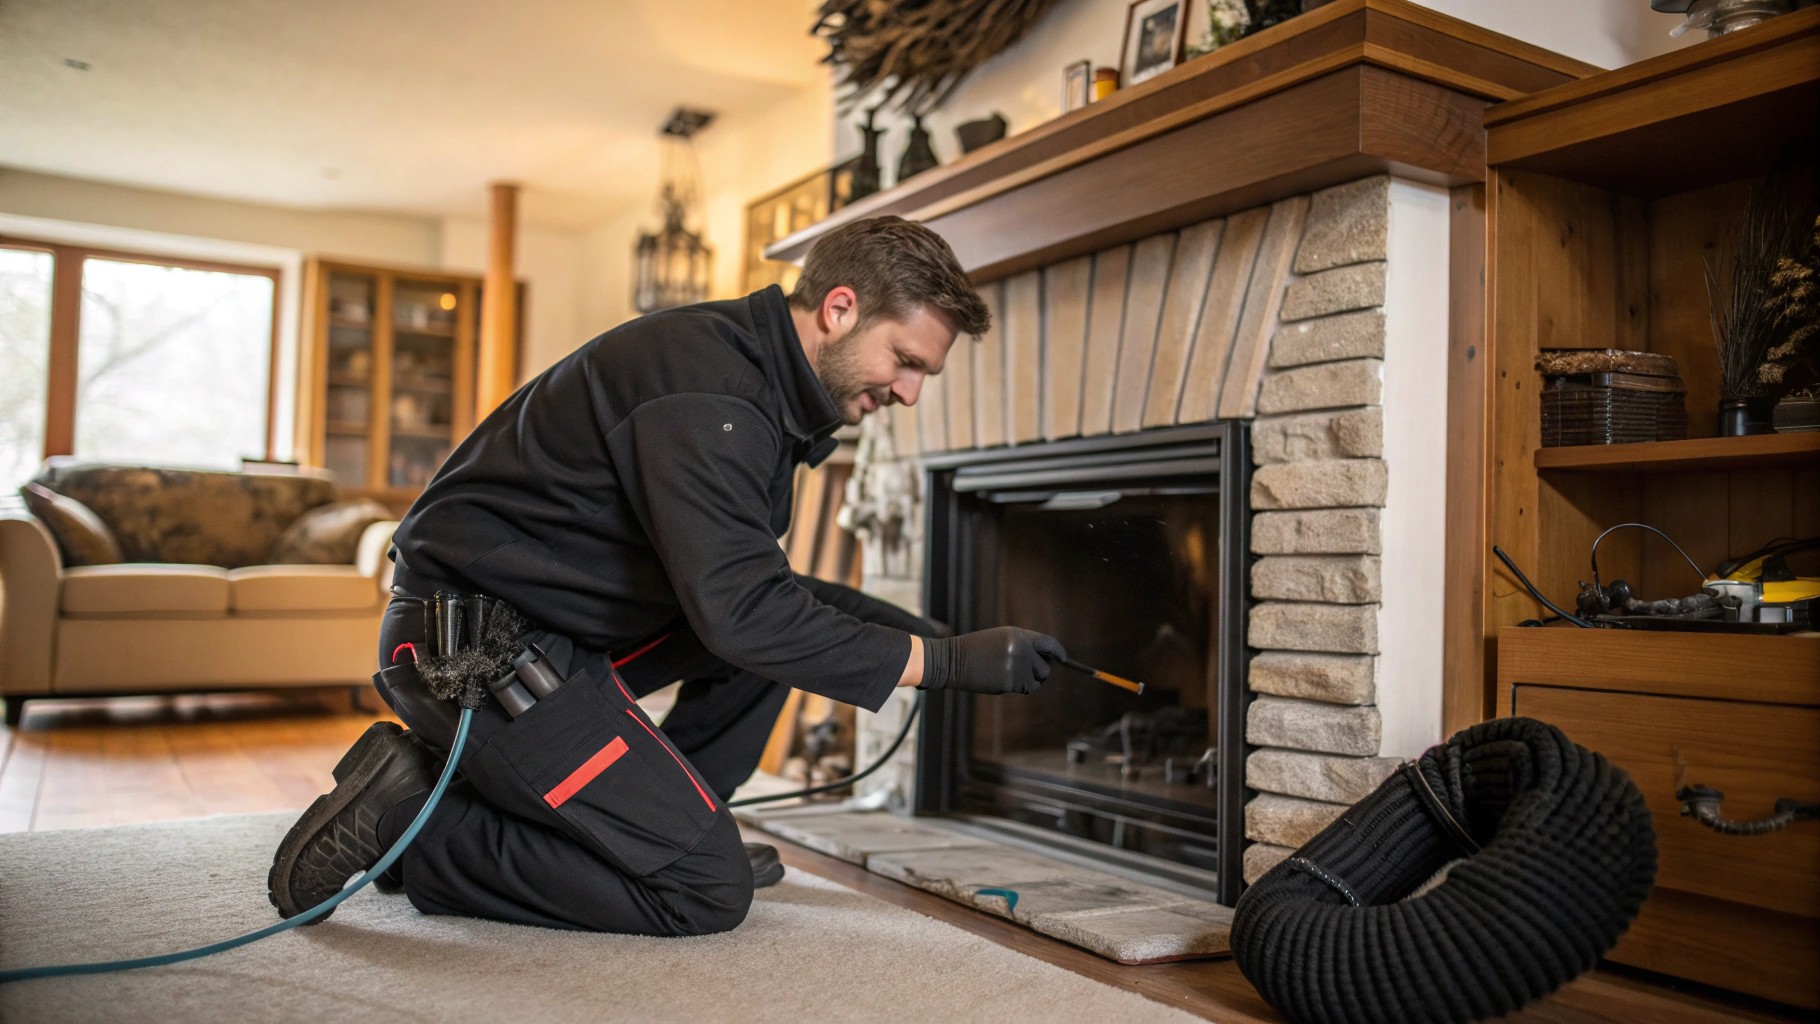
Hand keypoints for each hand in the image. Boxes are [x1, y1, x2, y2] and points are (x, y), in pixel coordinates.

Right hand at [920, 627, 1065, 694]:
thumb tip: (1044, 661)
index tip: (1063, 659)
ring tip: (1011, 675)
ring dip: (1029, 680)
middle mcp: (1021, 648)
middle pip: (1046, 666)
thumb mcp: (1000, 640)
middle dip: (1041, 670)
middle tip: (1027, 672)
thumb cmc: (974, 651)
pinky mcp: (1011, 681)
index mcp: (1018, 634)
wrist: (952, 661)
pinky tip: (1003, 681)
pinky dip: (1019, 687)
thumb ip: (1022, 646)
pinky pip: (1025, 688)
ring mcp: (1017, 666)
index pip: (1047, 643)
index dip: (1057, 652)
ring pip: (1037, 679)